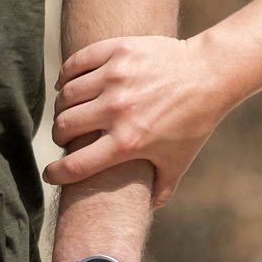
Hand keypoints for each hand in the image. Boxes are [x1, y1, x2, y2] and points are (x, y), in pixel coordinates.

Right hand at [46, 33, 234, 206]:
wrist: (210, 74)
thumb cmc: (194, 121)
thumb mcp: (178, 160)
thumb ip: (161, 189)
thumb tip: (147, 210)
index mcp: (128, 142)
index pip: (76, 166)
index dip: (55, 174)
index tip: (50, 174)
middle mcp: (117, 110)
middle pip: (63, 127)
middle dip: (58, 137)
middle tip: (63, 137)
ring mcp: (115, 78)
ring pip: (66, 95)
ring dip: (62, 107)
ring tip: (68, 111)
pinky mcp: (117, 51)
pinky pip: (75, 64)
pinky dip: (65, 75)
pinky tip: (68, 84)